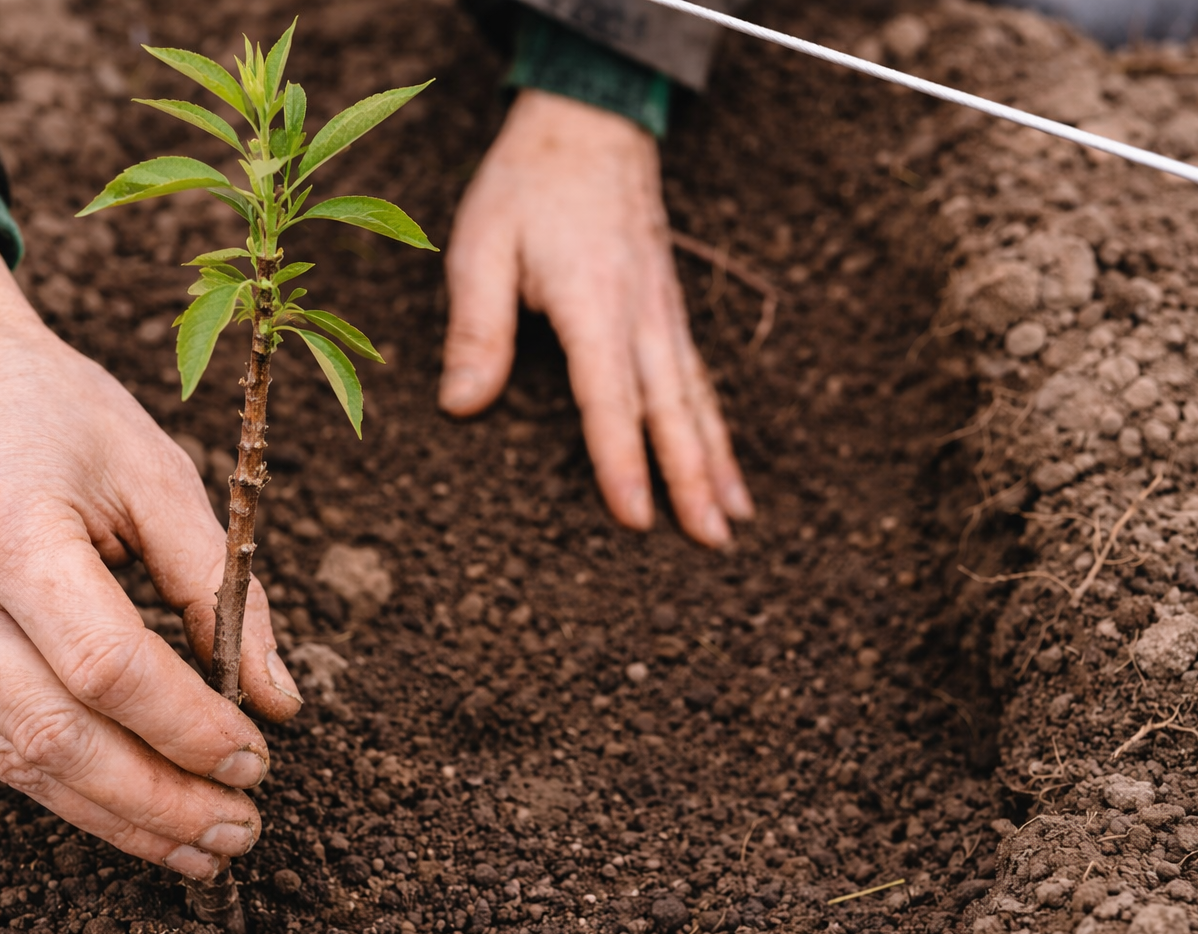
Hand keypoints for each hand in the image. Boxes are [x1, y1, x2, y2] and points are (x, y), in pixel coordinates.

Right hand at [0, 226, 302, 877]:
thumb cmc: (51, 406)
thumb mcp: (155, 471)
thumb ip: (220, 586)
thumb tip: (279, 700)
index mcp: (2, 527)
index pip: (107, 668)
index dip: (188, 729)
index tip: (256, 759)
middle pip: (56, 736)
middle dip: (158, 801)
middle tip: (238, 832)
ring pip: (14, 759)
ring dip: (113, 816)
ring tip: (195, 846)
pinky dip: (60, 783)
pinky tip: (125, 805)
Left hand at [441, 88, 752, 545]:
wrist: (590, 124)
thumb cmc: (527, 186)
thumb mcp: (481, 246)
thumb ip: (476, 327)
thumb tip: (462, 406)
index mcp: (593, 303)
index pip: (609, 398)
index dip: (621, 461)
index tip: (636, 519)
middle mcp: (641, 315)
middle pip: (673, 410)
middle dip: (693, 480)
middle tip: (711, 544)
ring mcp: (663, 313)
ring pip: (697, 399)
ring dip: (717, 462)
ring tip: (734, 522)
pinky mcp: (668, 310)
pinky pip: (698, 378)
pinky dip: (716, 425)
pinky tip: (725, 460)